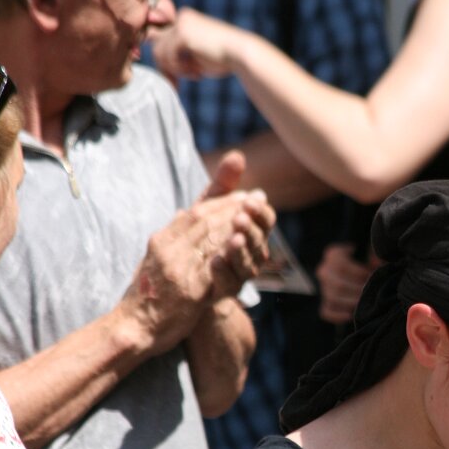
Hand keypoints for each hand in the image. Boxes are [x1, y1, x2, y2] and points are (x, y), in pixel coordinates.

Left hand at [153, 8, 241, 82]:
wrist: (242, 54)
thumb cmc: (224, 59)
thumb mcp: (197, 56)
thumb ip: (179, 56)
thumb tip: (161, 67)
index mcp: (186, 20)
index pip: (163, 41)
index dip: (166, 62)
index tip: (176, 80)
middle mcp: (182, 17)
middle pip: (157, 45)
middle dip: (165, 68)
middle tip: (177, 85)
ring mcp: (181, 24)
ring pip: (159, 52)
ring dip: (175, 70)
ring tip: (195, 76)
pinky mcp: (182, 33)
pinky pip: (167, 56)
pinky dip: (179, 70)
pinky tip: (197, 73)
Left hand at [198, 150, 276, 298]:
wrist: (182, 273)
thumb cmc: (201, 234)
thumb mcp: (209, 205)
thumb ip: (224, 183)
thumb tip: (237, 156)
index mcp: (253, 230)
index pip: (266, 220)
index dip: (261, 212)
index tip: (251, 201)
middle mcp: (252, 253)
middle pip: (259, 241)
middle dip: (251, 229)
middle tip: (240, 218)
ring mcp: (240, 274)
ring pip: (248, 263)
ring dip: (240, 250)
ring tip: (232, 239)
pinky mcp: (225, 292)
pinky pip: (229, 283)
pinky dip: (224, 271)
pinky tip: (214, 260)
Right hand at [316, 243, 375, 323]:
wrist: (350, 269)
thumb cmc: (363, 259)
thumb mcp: (367, 251)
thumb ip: (373, 256)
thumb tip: (378, 264)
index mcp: (333, 255)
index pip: (342, 266)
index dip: (359, 273)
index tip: (371, 276)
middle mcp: (324, 271)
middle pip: (338, 285)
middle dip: (357, 291)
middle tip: (371, 293)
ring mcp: (323, 288)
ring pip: (332, 299)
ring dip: (350, 303)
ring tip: (364, 303)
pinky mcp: (324, 302)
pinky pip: (326, 311)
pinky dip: (337, 316)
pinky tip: (350, 315)